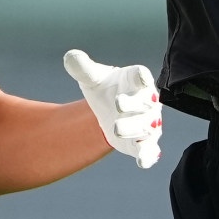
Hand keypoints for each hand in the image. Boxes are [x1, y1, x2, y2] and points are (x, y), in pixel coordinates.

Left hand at [64, 49, 161, 168]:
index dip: (141, 77)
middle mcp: (147, 101)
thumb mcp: (93, 78)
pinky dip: (148, 156)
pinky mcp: (144, 142)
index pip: (141, 76)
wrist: (110, 111)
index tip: (140, 77)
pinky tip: (142, 161)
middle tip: (117, 104)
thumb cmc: (106, 88)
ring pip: (145, 127)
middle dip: (133, 104)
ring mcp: (148, 123)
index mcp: (136, 81)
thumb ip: (83, 68)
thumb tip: (69, 57)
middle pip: (145, 102)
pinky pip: (150, 150)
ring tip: (116, 129)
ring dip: (132, 128)